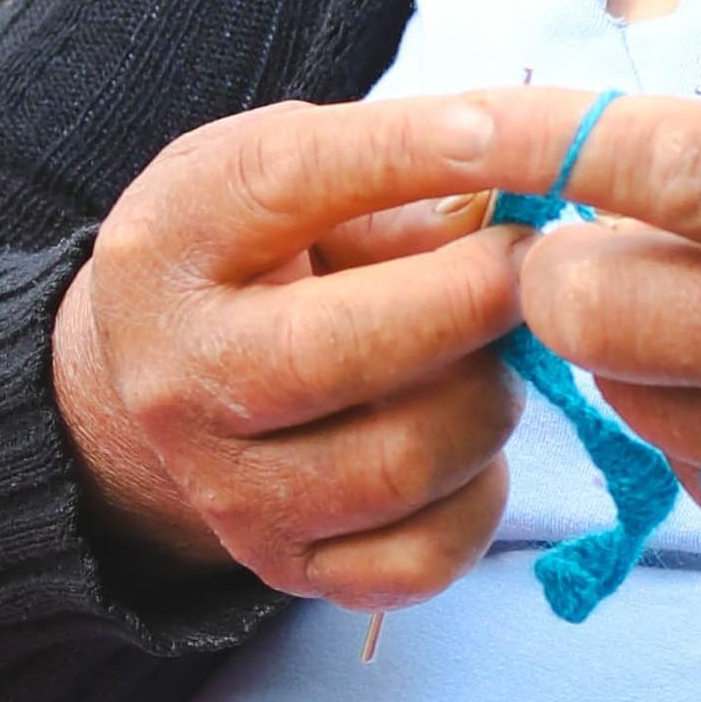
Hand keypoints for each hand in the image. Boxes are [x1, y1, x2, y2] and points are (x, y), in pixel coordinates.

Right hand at [50, 93, 538, 611]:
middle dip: (470, 299)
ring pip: (402, 463)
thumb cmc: (259, 252)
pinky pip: (422, 557)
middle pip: (339, 353)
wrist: (177, 381)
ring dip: (487, 399)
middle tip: (532, 266)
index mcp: (168, 249)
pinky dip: (479, 497)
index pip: (287, 182)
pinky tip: (470, 443)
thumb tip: (521, 181)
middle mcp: (176, 382)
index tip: (498, 133)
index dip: (405, 152)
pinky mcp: (287, 567)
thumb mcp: (285, 173)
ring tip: (494, 355)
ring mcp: (227, 491)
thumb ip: (387, 170)